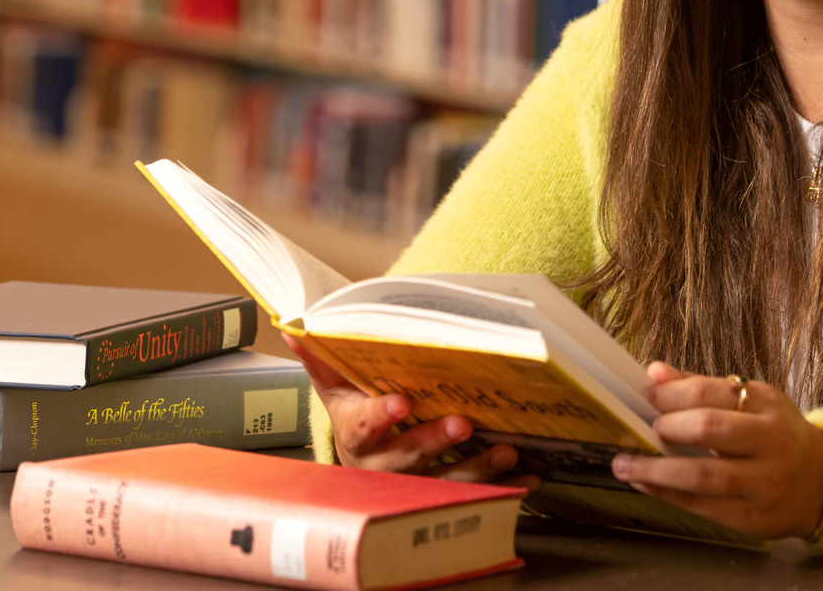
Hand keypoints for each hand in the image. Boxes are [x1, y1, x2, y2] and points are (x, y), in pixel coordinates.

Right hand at [282, 333, 534, 487]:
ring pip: (445, 482)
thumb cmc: (356, 411)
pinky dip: (504, 489)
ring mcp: (416, 484)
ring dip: (478, 468)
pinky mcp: (446, 496)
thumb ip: (320, 357)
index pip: (364, 428)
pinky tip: (528, 477)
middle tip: (462, 424)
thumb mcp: (335, 385)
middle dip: (435, 442)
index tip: (401, 402)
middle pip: (407, 459)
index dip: (381, 417)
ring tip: (505, 450)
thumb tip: (293, 326)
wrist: (368, 458)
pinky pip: (476, 496)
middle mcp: (385, 466)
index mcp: (358, 436)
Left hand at [611, 362, 822, 539]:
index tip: (647, 394)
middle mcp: (769, 442)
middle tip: (644, 427)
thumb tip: (655, 371)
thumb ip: (702, 388)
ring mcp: (762, 483)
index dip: (672, 393)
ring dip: (655, 470)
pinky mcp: (752, 518)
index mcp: (766, 404)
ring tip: (625, 464)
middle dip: (668, 426)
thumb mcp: (752, 401)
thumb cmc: (778, 435)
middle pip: (708, 428)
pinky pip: (702, 506)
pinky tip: (645, 484)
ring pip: (702, 475)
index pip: (711, 393)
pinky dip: (667, 494)